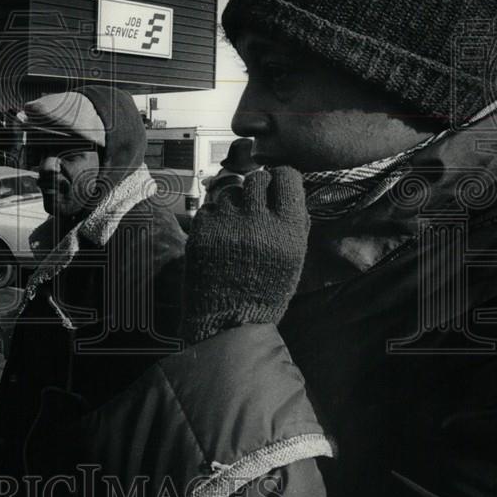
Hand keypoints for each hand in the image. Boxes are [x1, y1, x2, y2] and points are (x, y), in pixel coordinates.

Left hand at [181, 167, 309, 341]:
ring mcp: (227, 222)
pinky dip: (214, 219)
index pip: (286, 176)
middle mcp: (258, 220)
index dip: (281, 178)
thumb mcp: (294, 256)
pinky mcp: (202, 228)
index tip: (276, 185)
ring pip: (231, 191)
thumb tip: (287, 185)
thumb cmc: (266, 289)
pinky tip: (219, 240)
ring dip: (233, 205)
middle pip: (257, 178)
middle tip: (253, 207)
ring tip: (235, 230)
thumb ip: (294, 220)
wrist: (230, 320)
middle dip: (256, 189)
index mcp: (288, 227)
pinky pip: (209, 207)